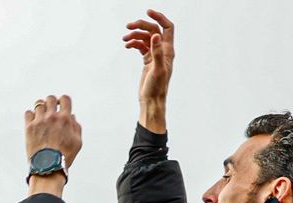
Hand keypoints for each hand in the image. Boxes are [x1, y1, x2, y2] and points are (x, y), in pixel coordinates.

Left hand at [24, 94, 81, 169]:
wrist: (48, 167)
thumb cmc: (64, 157)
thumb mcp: (78, 142)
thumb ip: (76, 126)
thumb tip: (72, 117)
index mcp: (65, 118)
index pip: (65, 99)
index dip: (63, 101)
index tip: (61, 106)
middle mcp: (52, 117)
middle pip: (50, 99)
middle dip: (52, 103)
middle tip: (51, 110)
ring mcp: (39, 121)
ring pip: (38, 104)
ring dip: (41, 109)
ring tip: (42, 117)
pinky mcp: (29, 127)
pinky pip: (28, 113)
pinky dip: (31, 115)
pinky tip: (34, 122)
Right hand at [123, 10, 174, 131]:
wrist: (151, 101)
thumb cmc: (157, 89)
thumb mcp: (157, 70)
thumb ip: (157, 52)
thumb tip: (155, 36)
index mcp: (168, 51)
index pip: (167, 27)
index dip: (159, 17)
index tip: (148, 12)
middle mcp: (162, 51)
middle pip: (153, 31)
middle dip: (141, 26)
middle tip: (128, 26)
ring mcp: (154, 55)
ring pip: (145, 38)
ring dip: (134, 35)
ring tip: (124, 38)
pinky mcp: (147, 60)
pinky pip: (140, 46)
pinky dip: (133, 43)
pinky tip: (127, 45)